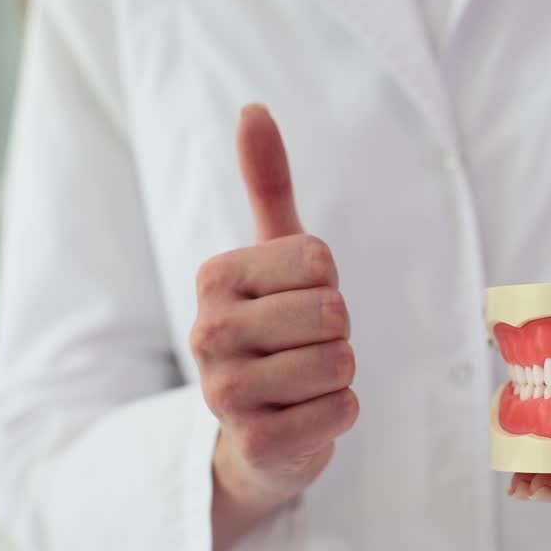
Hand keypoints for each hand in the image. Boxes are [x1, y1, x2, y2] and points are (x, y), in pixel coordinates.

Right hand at [191, 105, 357, 550]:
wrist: (258, 432)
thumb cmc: (275, 331)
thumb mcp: (273, 257)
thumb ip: (267, 185)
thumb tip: (253, 108)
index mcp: (214, 278)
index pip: (320, 262)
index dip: (328, 284)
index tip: (298, 302)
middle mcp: (208, 332)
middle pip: (331, 314)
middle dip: (337, 332)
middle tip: (306, 347)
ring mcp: (224, 393)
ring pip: (339, 364)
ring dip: (339, 375)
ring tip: (304, 382)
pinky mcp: (256, 443)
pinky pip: (343, 411)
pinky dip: (342, 413)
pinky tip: (307, 415)